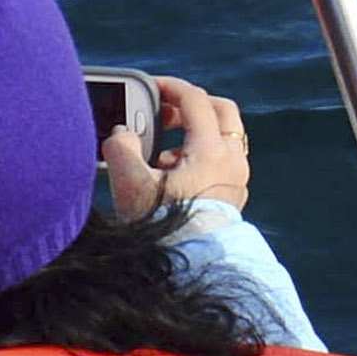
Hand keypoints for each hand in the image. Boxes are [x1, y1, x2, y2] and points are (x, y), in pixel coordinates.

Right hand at [104, 74, 251, 219]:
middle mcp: (232, 162)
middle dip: (192, 106)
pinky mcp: (232, 199)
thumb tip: (121, 135)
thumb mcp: (131, 184)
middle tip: (166, 112)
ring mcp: (236, 181)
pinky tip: (173, 178)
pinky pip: (221, 162)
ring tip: (163, 153)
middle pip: (221, 111)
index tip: (151, 87)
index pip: (195, 99)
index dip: (171, 86)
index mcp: (212, 151)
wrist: (189, 269)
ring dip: (195, 135)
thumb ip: (120, 148)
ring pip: (224, 138)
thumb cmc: (164, 227)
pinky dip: (200, 157)